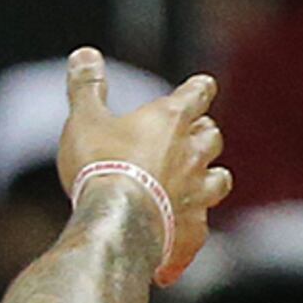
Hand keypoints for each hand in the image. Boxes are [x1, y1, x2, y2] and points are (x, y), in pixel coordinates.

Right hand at [56, 50, 228, 285]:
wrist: (116, 220)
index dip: (197, 89)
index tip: (198, 88)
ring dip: (209, 179)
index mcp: (172, 119)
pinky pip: (196, 231)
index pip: (198, 92)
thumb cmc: (100, 164)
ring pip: (219, 180)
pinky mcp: (191, 228)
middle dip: (201, 136)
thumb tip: (84, 54)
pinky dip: (187, 237)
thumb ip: (86, 87)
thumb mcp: (85, 119)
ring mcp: (197, 192)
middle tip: (187, 140)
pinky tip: (175, 248)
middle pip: (210, 135)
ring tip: (195, 185)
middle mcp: (193, 152)